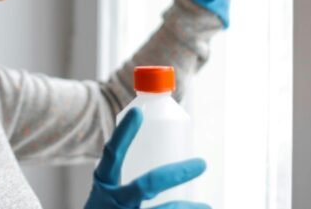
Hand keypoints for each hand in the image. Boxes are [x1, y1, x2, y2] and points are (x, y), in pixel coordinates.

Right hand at [84, 108, 208, 208]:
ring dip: (186, 208)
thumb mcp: (109, 194)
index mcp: (104, 183)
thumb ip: (131, 181)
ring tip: (207, 206)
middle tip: (201, 164)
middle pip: (146, 185)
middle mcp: (113, 201)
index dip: (123, 133)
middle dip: (175, 174)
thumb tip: (168, 165)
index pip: (112, 154)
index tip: (138, 112)